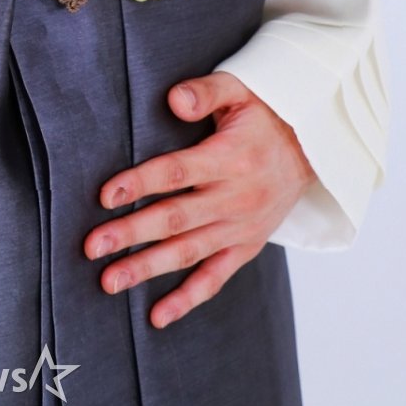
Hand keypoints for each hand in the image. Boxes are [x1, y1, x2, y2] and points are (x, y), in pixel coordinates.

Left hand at [83, 72, 317, 328]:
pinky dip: (187, 299)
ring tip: (110, 281)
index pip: (177, 173)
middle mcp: (235, 198)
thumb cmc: (264, 115)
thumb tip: (173, 99)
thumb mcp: (240, 90)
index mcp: (230, 158)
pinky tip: (157, 316)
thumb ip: (206, 93)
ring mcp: (241, 228)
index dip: (140, 183)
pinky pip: (216, 278)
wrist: (312, 150)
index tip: (106, 195)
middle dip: (131, 234)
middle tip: (92, 247)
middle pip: (175, 219)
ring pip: (189, 252)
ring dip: (147, 269)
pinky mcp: (246, 247)